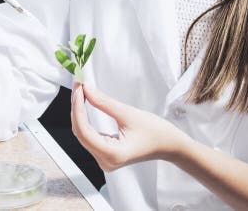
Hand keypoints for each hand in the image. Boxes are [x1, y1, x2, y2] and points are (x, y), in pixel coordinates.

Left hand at [70, 82, 189, 170]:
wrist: (170, 145)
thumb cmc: (156, 132)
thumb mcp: (128, 113)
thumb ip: (103, 102)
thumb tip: (85, 89)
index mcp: (111, 154)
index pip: (83, 130)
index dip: (77, 107)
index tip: (78, 88)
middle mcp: (105, 161)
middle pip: (80, 132)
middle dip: (77, 107)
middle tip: (78, 85)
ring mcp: (104, 160)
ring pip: (82, 134)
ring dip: (79, 112)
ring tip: (80, 91)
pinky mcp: (106, 154)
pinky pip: (88, 136)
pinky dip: (85, 119)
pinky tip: (84, 104)